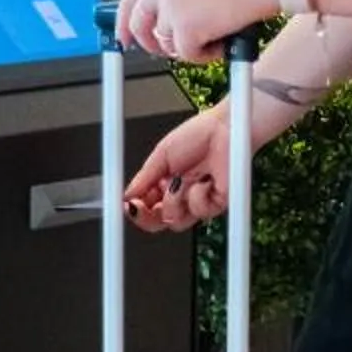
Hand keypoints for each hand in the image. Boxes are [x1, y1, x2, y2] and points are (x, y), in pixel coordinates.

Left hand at [115, 0, 272, 61]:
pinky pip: (186, 54)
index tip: (125, 39)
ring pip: (165, 43)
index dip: (125, 24)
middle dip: (152, 44)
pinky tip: (221, 39)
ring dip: (188, 46)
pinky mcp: (184, 28)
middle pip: (138, 26)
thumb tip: (161, 17)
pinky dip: (204, 54)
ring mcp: (169, 7)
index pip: (129, 0)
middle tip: (172, 49)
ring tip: (214, 34)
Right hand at [123, 106, 230, 231]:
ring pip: (176, 222)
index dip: (135, 210)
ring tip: (179, 181)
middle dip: (146, 218)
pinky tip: (203, 180)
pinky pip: (199, 212)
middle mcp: (180, 195)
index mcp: (165, 182)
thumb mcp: (162, 154)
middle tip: (140, 206)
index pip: (146, 207)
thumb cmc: (199, 134)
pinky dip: (197, 196)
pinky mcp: (216, 203)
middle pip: (158, 222)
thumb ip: (144, 178)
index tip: (127, 205)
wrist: (225, 129)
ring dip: (173, 201)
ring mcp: (198, 201)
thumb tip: (126, 195)